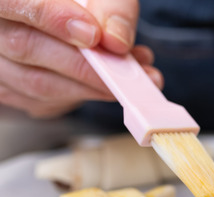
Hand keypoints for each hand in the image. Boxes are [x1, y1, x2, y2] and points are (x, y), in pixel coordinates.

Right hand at [0, 0, 161, 117]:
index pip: (13, 3)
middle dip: (87, 66)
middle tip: (133, 72)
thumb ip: (111, 8)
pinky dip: (84, 96)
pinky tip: (108, 85)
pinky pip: (45, 102)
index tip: (93, 35)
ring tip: (133, 76)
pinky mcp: (12, 91)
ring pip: (37, 83)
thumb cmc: (82, 3)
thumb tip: (116, 42)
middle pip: (26, 47)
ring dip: (93, 87)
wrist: (73, 16)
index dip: (51, 18)